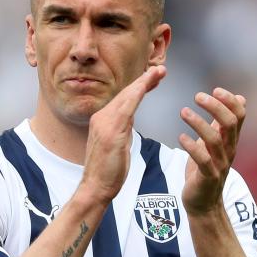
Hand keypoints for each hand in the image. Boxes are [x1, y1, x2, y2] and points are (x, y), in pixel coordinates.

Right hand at [80, 65, 165, 203]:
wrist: (95, 188)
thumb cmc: (108, 171)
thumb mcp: (118, 144)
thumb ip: (123, 128)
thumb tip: (130, 118)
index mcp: (102, 120)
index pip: (124, 98)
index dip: (140, 86)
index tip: (153, 77)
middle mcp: (101, 118)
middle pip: (126, 93)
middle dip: (144, 80)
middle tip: (161, 69)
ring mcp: (104, 124)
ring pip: (127, 97)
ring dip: (143, 83)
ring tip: (159, 72)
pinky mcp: (111, 133)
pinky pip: (126, 109)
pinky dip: (136, 95)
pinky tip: (145, 86)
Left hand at [179, 87, 245, 214]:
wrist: (203, 204)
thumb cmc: (206, 171)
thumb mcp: (216, 143)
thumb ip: (223, 123)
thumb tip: (239, 98)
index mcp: (231, 141)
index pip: (239, 116)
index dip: (229, 101)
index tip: (215, 90)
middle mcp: (229, 151)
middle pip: (230, 124)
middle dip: (216, 107)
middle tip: (198, 96)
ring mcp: (220, 164)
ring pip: (215, 140)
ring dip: (199, 123)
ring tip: (183, 111)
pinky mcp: (208, 177)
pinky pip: (203, 160)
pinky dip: (191, 147)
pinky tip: (181, 137)